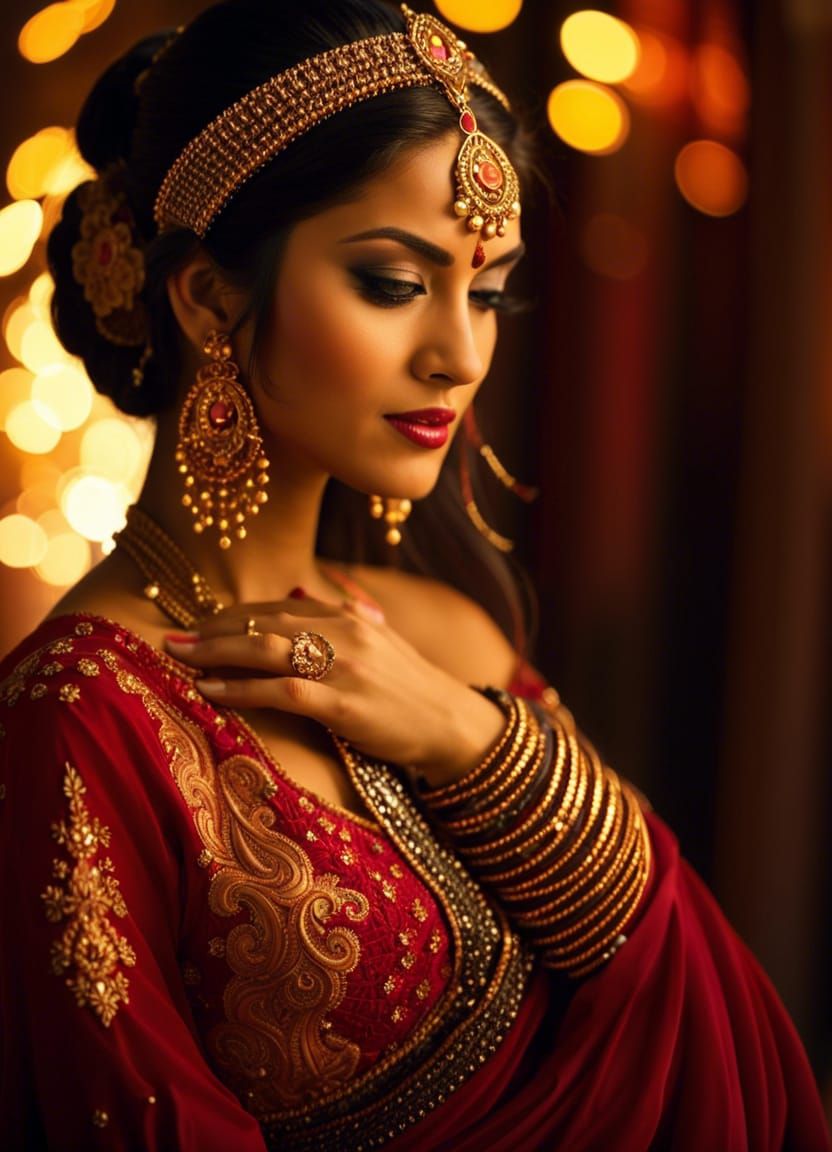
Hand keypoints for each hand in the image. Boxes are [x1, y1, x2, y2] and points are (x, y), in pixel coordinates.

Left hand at [164, 595, 505, 786]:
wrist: (453, 724)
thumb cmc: (412, 688)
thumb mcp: (379, 641)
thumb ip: (339, 616)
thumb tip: (298, 595)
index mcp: (348, 616)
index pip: (277, 606)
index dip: (232, 614)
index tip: (198, 624)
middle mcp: (344, 632)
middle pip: (263, 622)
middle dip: (213, 629)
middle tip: (172, 638)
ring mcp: (344, 667)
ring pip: (266, 649)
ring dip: (217, 652)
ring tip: (181, 658)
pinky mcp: (345, 704)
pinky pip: (282, 691)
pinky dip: (240, 689)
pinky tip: (210, 691)